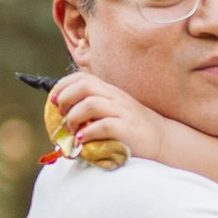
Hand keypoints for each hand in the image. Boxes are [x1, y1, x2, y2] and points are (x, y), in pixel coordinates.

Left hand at [48, 68, 172, 165]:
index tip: (53, 100)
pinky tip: (82, 140)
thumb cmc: (133, 130)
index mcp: (110, 92)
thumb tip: (64, 120)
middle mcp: (115, 97)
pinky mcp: (127, 128)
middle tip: (60, 115)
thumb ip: (93, 112)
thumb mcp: (113, 113)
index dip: (63, 86)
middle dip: (65, 98)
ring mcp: (122, 112)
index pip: (82, 77)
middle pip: (84, 86)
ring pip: (91, 104)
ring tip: (72, 131)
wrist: (163, 140)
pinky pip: (103, 125)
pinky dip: (88, 133)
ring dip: (74, 117)